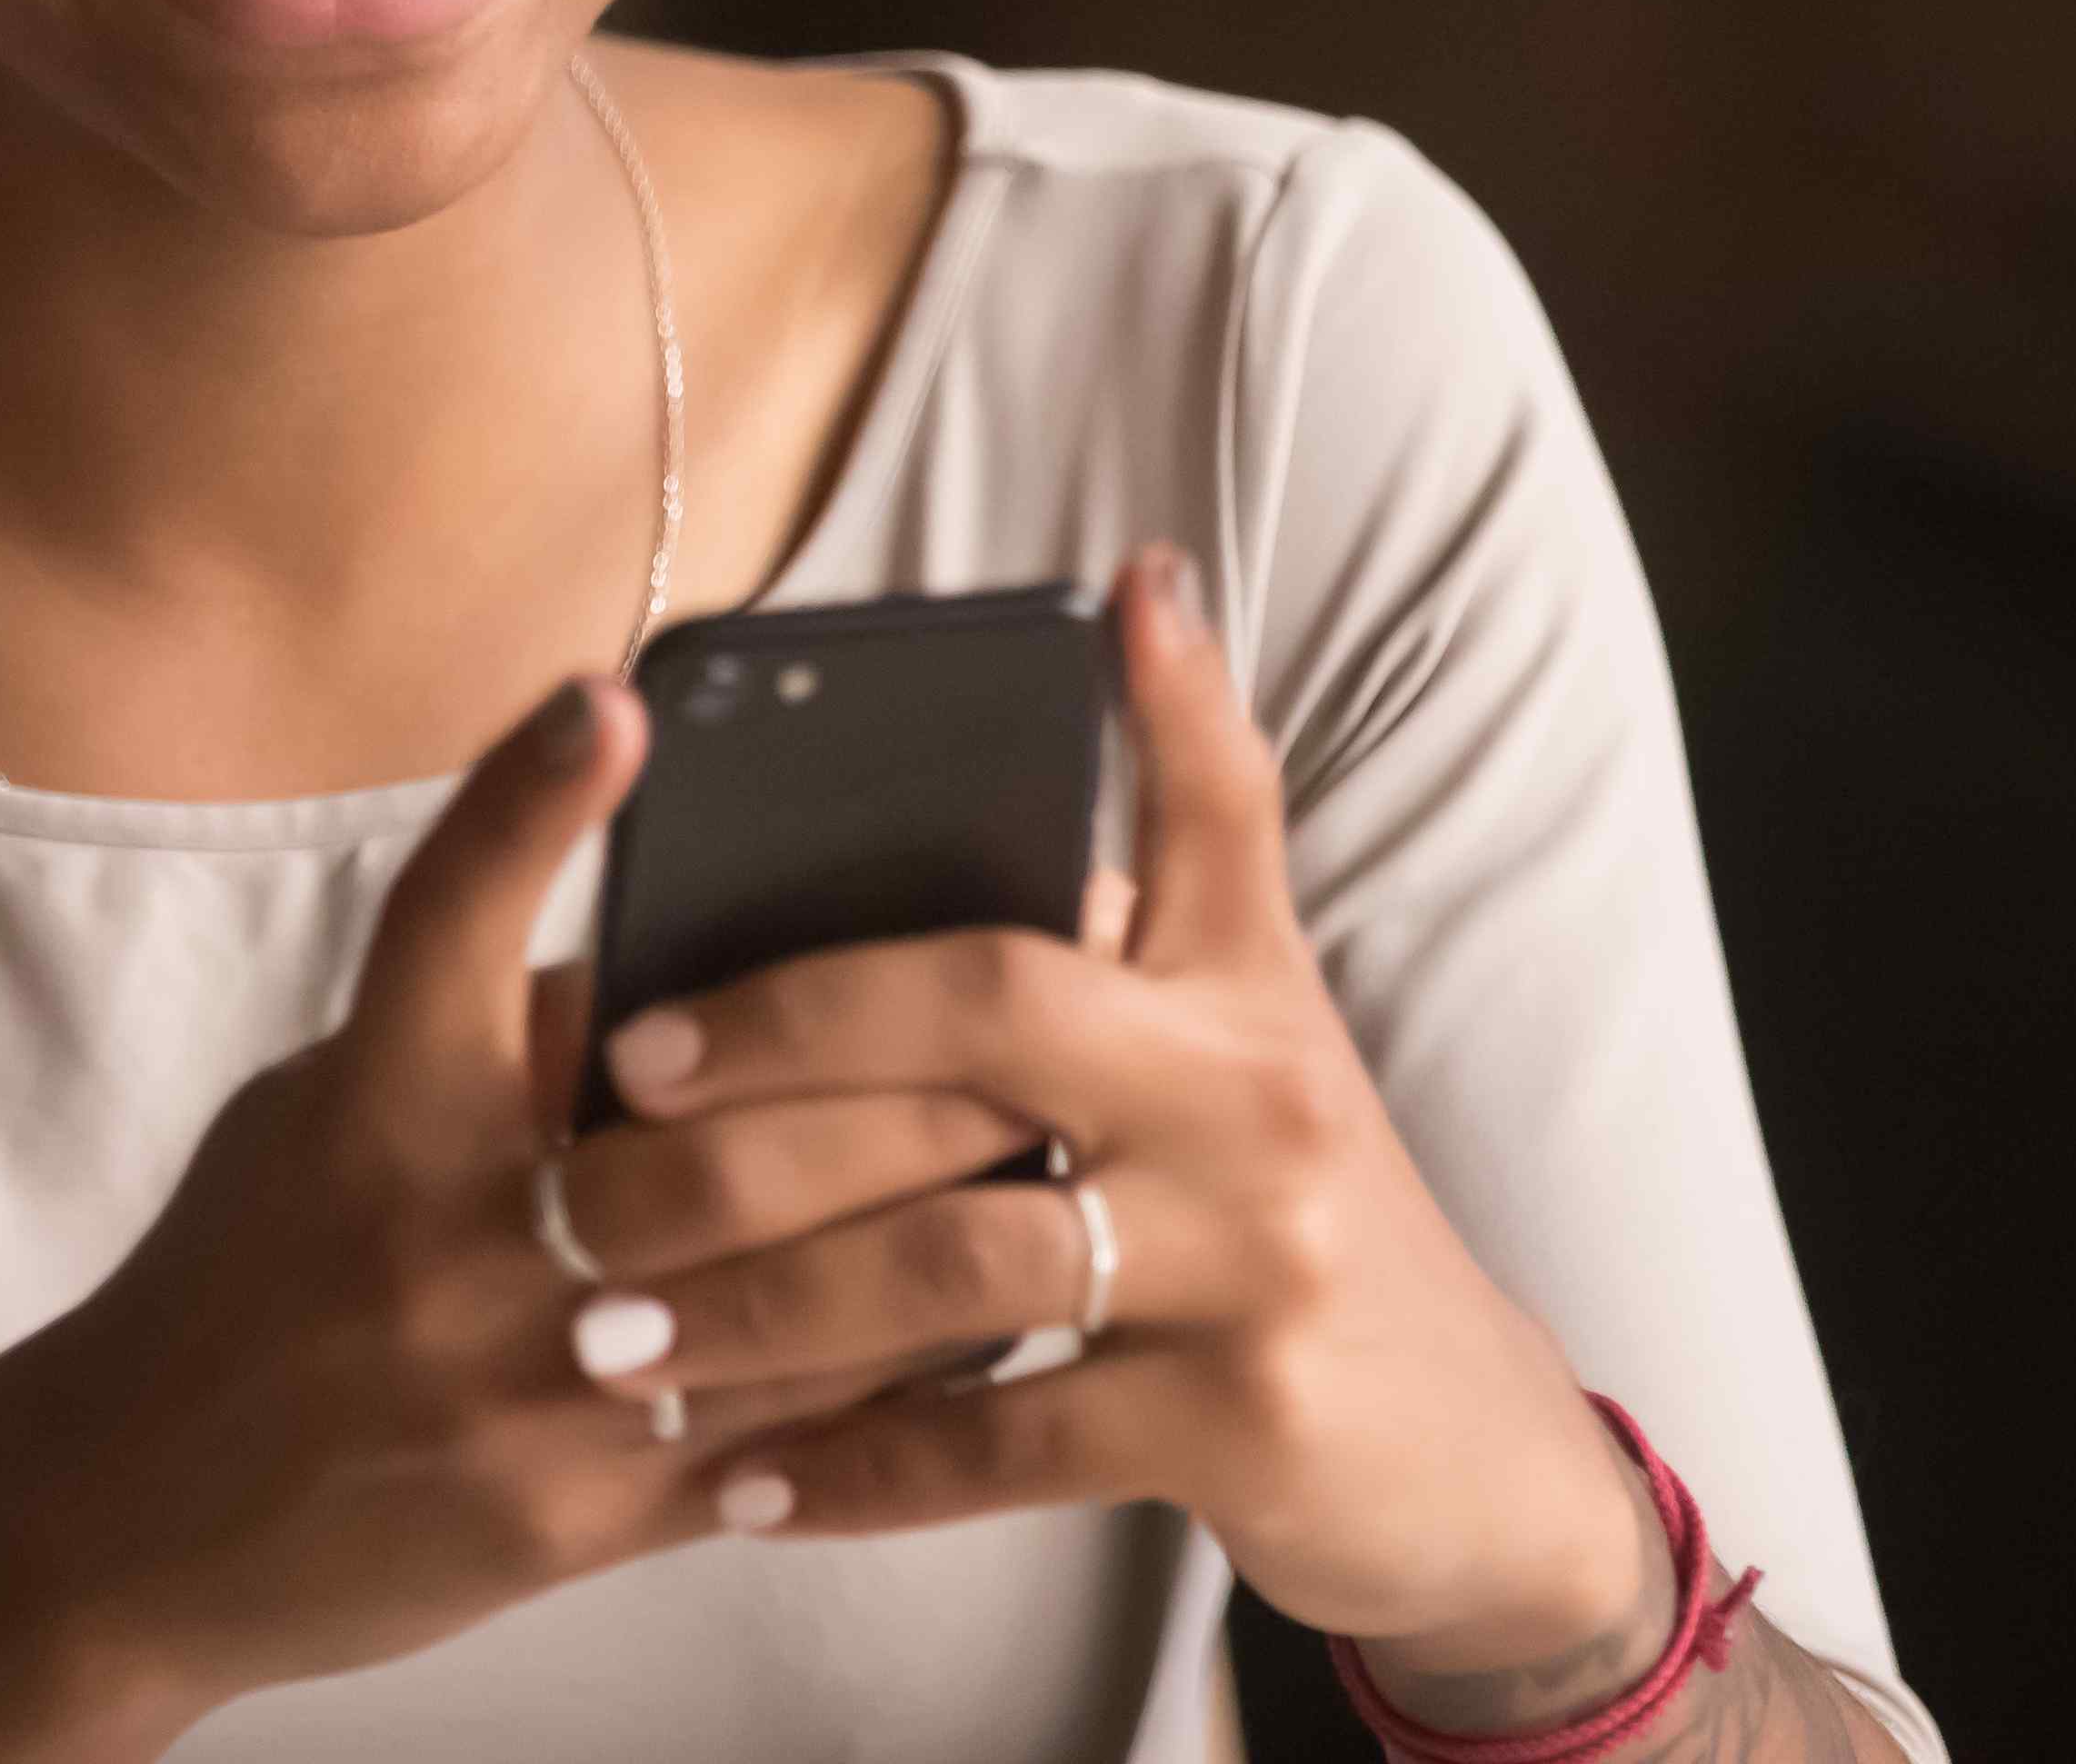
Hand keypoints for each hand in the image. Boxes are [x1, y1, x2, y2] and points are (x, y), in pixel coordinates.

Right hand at [0, 671, 1052, 1758]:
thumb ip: (490, 1041)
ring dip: (945, 1223)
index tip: (617, 698)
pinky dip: (898, 1378)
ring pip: (792, 1297)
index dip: (527, 797)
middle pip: (721, 1128)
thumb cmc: (251, 1279)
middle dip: (913, 1071)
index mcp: (369, 1105)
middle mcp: (444, 1238)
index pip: (442, 915)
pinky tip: (989, 1322)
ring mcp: (518, 1390)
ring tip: (1075, 1155)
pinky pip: (781, 1442)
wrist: (134, 1526)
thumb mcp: (331, 1116)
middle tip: (1057, 998)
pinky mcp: (571, 1522)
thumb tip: (696, 955)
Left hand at [569, 546, 1668, 1682]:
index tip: (938, 665)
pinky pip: (1004, 1440)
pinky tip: (735, 1489)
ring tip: (613, 1333)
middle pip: (984, 1012)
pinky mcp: (1241, 1424)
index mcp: (1242, 983)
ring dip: (761, 1300)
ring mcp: (1255, 1261)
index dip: (1114, 708)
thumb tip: (1137, 585)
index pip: (1189, 801)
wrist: (1470, 1458)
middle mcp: (1257, 1097)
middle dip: (771, 1049)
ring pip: (956, 1252)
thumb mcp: (1255, 1024)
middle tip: (605, 1095)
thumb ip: (1179, 842)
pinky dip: (856, 1469)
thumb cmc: (1294, 1213)